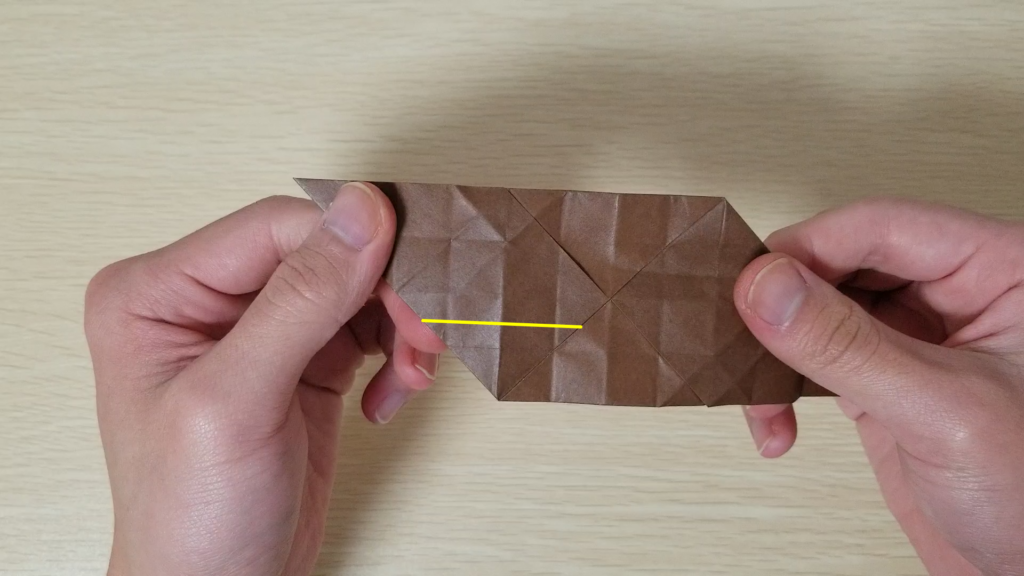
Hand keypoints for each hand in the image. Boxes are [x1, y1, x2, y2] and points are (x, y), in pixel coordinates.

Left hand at [85, 182, 444, 575]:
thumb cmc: (190, 518)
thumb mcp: (237, 402)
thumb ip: (300, 300)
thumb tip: (360, 210)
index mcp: (159, 292)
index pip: (275, 229)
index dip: (350, 246)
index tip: (409, 277)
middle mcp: (206, 302)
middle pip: (323, 255)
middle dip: (384, 293)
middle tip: (423, 332)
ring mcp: (257, 333)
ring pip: (354, 290)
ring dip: (398, 326)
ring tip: (411, 371)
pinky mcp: (300, 363)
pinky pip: (366, 330)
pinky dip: (393, 357)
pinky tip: (387, 396)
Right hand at [733, 199, 1023, 574]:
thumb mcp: (942, 411)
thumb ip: (848, 345)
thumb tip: (768, 287)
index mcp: (1000, 269)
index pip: (880, 228)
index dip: (808, 252)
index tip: (753, 288)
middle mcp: (958, 293)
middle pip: (841, 263)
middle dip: (783, 306)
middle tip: (743, 337)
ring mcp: (919, 337)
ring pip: (819, 309)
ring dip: (776, 353)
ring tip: (757, 391)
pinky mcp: (886, 378)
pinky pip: (816, 358)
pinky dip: (783, 387)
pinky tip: (776, 419)